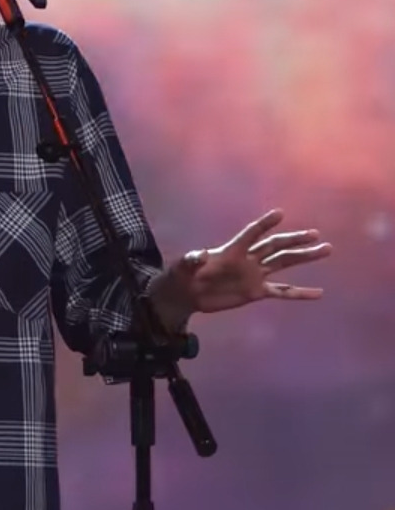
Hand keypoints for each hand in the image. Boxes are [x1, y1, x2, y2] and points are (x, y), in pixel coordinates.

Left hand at [156, 209, 331, 326]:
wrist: (187, 294)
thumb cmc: (183, 275)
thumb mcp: (183, 267)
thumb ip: (192, 260)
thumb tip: (199, 255)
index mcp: (232, 250)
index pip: (251, 234)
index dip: (263, 224)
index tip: (279, 214)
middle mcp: (248, 259)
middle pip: (276, 246)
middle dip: (295, 240)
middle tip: (316, 235)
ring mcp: (255, 275)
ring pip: (284, 264)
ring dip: (304, 257)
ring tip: (326, 249)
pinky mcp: (256, 292)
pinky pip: (282, 292)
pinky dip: (300, 293)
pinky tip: (318, 293)